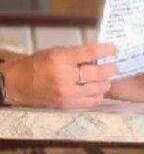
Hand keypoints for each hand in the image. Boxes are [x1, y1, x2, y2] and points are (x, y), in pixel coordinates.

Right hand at [1, 43, 115, 107]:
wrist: (19, 84)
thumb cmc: (37, 65)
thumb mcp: (54, 53)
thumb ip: (75, 55)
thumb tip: (97, 57)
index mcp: (60, 59)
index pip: (89, 53)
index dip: (105, 50)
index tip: (114, 49)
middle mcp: (65, 76)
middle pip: (97, 73)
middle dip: (110, 69)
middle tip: (114, 67)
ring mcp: (67, 92)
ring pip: (98, 88)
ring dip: (106, 83)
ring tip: (106, 79)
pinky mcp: (69, 104)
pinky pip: (92, 101)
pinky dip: (99, 95)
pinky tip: (98, 91)